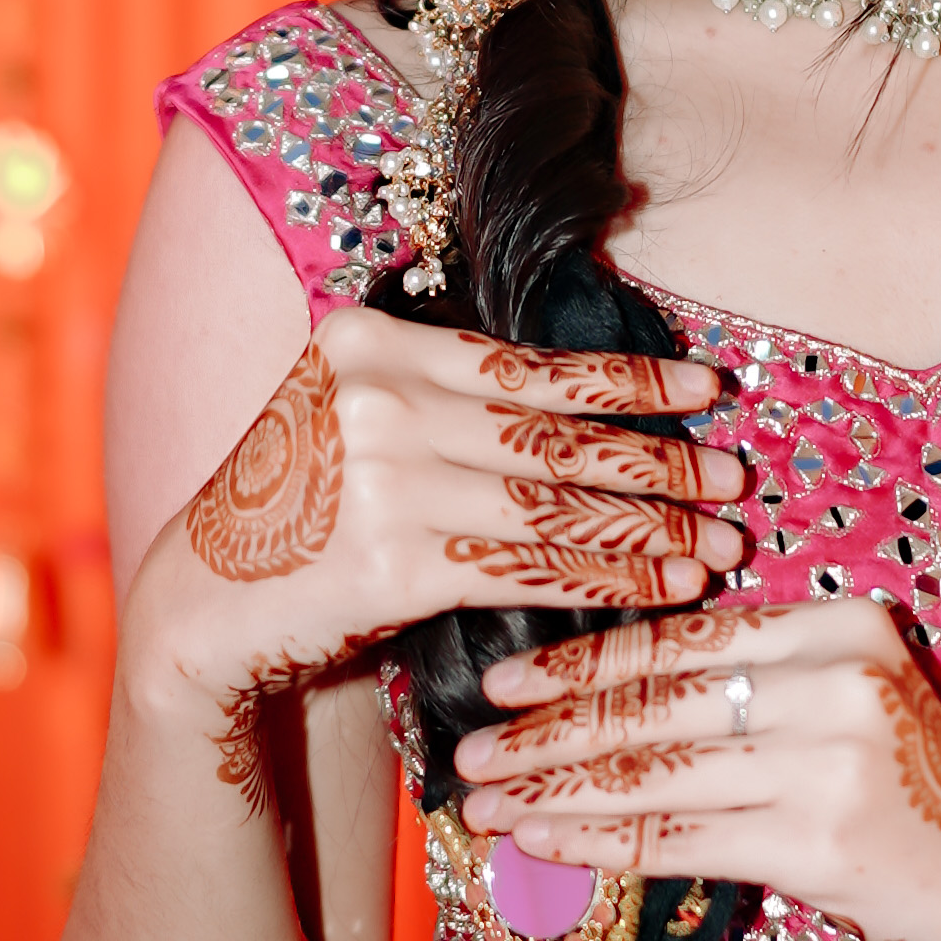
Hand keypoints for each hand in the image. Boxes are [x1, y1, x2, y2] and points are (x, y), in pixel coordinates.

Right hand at [125, 321, 750, 743]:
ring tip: (720, 543)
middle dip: (659, 459)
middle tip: (734, 479)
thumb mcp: (355, 413)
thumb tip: (586, 403)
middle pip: (551, 433)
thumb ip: (446, 392)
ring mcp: (385, 476)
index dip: (626, 380)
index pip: (525, 364)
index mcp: (371, 339)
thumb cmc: (302, 506)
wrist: (206, 601)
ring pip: (554, 504)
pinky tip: (664, 588)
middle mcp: (378, 395)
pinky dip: (609, 579)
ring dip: (652, 528)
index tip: (702, 390)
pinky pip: (531, 566)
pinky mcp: (396, 561)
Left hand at [453, 594, 940, 940]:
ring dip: (555, 791)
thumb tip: (600, 704)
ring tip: (487, 805)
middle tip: (471, 752)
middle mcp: (837, 676)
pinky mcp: (818, 840)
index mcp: (841, 622)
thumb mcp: (844, 710)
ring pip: (654, 772)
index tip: (509, 684)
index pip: (683, 640)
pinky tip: (543, 844)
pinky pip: (678, 837)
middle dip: (550, 732)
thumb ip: (749, 690)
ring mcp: (830, 758)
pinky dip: (598, 841)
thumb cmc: (912, 800)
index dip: (583, 663)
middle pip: (657, 703)